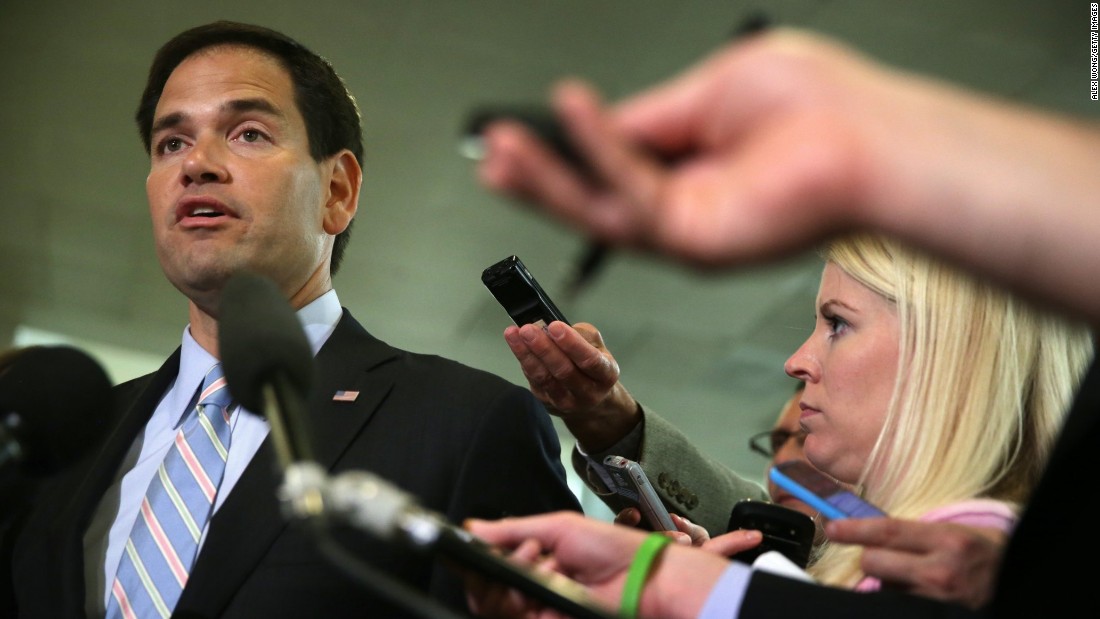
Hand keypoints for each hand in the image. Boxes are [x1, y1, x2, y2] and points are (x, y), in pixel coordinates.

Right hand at [465, 511, 731, 618]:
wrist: (641, 574)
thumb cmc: (610, 547)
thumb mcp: (557, 527)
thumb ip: (512, 530)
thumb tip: (473, 528)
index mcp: (536, 561)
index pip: (493, 566)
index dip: (485, 558)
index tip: (489, 544)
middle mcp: (536, 585)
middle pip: (489, 588)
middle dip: (499, 567)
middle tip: (530, 551)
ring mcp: (542, 606)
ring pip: (499, 605)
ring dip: (514, 579)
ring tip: (543, 561)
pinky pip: (521, 616)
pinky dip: (524, 599)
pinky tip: (548, 578)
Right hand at [477, 30, 874, 267]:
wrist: (869, 139)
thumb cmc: (817, 106)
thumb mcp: (713, 88)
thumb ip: (652, 113)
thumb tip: (603, 118)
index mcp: (694, 162)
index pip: (616, 159)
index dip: (568, 146)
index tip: (525, 130)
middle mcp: (686, 201)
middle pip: (595, 193)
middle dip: (540, 176)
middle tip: (494, 156)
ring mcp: (689, 227)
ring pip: (599, 209)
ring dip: (546, 181)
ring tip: (501, 152)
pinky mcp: (695, 240)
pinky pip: (632, 196)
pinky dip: (598, 153)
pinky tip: (571, 114)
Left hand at [504, 321, 639, 450]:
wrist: (592, 402)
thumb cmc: (593, 367)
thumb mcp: (598, 347)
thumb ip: (581, 334)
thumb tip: (555, 327)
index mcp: (606, 375)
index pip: (589, 360)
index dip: (572, 343)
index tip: (555, 326)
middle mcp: (588, 393)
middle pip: (564, 371)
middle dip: (544, 348)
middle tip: (528, 330)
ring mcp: (567, 401)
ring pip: (544, 377)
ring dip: (527, 354)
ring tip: (514, 334)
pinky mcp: (548, 403)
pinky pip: (534, 381)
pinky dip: (524, 361)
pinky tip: (517, 345)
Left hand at [825, 518, 1004, 608]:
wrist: (1017, 585)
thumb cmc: (989, 555)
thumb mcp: (961, 532)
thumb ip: (920, 531)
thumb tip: (874, 528)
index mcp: (947, 541)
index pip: (888, 531)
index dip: (854, 529)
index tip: (832, 528)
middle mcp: (940, 571)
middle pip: (874, 563)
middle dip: (870, 558)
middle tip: (880, 554)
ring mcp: (937, 599)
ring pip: (884, 587)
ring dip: (888, 581)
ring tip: (913, 576)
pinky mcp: (936, 615)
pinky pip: (898, 603)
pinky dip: (899, 597)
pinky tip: (915, 591)